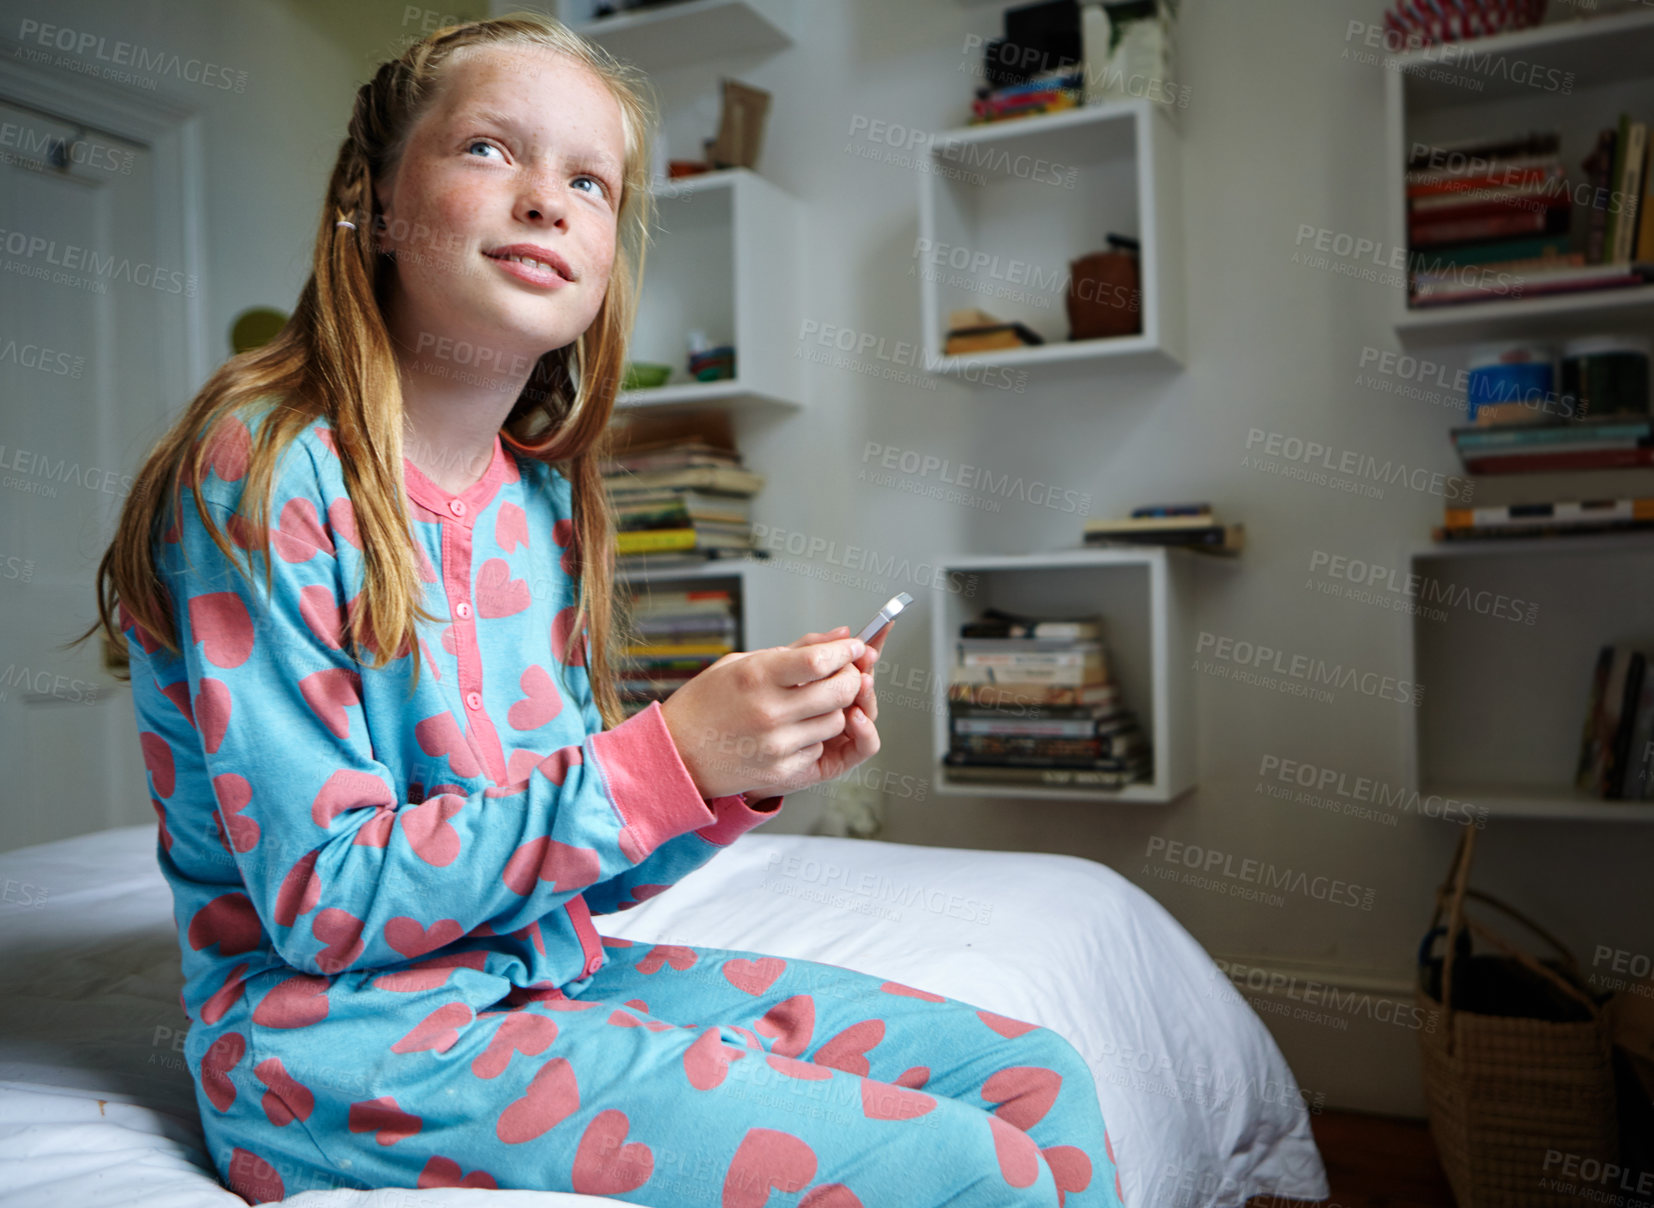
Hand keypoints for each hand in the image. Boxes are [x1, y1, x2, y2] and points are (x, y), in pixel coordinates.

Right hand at [658, 626, 884, 799]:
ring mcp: (777, 744)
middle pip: (840, 690)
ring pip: (837, 721)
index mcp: (757, 676)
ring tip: (813, 703)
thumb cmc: (704, 703)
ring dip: (835, 709)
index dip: (845, 651)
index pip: (820, 660)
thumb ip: (795, 649)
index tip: (852, 647)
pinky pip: (820, 748)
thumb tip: (839, 635)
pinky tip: (794, 730)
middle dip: (851, 677)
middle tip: (845, 673)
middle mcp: (769, 711)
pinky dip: (815, 737)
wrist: (675, 755)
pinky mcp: (781, 770)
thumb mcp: (741, 663)